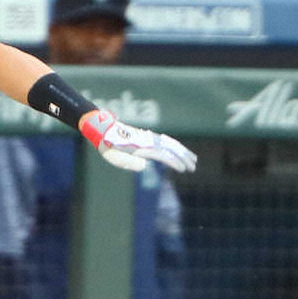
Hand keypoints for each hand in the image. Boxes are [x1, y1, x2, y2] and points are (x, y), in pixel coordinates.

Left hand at [79, 109, 196, 172]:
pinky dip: (175, 145)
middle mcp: (148, 141)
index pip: (163, 155)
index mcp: (142, 147)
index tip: (184, 169)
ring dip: (182, 151)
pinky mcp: (146, 136)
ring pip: (170, 143)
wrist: (103, 129)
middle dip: (184, 158)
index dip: (175, 162)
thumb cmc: (108, 146)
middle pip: (171, 148)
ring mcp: (148, 137)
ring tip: (192, 158)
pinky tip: (178, 149)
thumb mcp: (115, 158)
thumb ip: (129, 163)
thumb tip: (145, 166)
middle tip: (194, 167)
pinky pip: (165, 140)